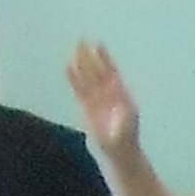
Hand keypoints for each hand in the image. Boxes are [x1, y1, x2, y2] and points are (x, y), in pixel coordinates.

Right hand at [65, 39, 138, 153]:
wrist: (120, 154)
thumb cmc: (125, 142)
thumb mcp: (126, 129)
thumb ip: (122, 116)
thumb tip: (120, 104)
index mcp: (120, 95)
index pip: (111, 72)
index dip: (105, 59)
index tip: (99, 44)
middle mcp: (109, 95)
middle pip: (97, 71)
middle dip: (91, 57)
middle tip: (82, 40)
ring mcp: (98, 100)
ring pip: (88, 79)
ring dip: (82, 65)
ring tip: (75, 49)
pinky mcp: (88, 108)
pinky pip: (80, 90)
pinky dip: (74, 79)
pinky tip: (68, 68)